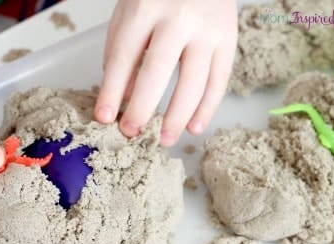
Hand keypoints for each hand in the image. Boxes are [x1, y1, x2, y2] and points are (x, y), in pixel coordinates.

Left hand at [94, 0, 236, 145]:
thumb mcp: (130, 13)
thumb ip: (121, 52)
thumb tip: (121, 98)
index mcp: (145, 9)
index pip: (123, 57)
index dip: (112, 91)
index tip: (104, 118)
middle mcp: (177, 19)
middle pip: (157, 72)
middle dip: (142, 108)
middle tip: (131, 133)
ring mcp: (207, 30)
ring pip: (193, 81)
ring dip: (177, 117)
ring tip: (164, 140)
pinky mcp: (229, 39)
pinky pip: (219, 80)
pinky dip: (207, 108)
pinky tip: (194, 128)